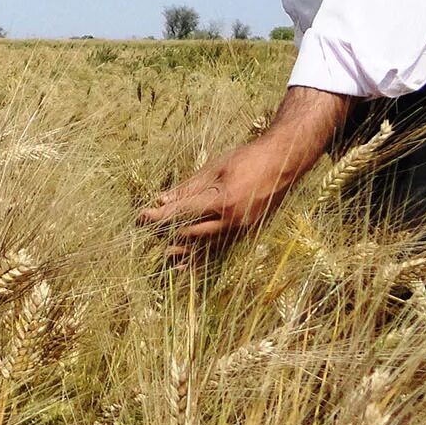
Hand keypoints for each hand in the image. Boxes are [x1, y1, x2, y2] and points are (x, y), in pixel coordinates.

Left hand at [137, 137, 303, 259]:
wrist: (285, 162)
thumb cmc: (249, 159)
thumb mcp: (215, 168)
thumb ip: (188, 188)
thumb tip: (162, 200)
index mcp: (222, 201)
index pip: (181, 213)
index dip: (158, 217)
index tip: (140, 218)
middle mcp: (232, 221)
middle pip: (190, 234)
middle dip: (166, 233)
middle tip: (147, 232)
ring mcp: (241, 229)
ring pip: (206, 247)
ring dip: (183, 251)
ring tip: (165, 255)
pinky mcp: (247, 233)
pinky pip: (221, 248)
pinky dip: (204, 256)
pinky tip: (190, 265)